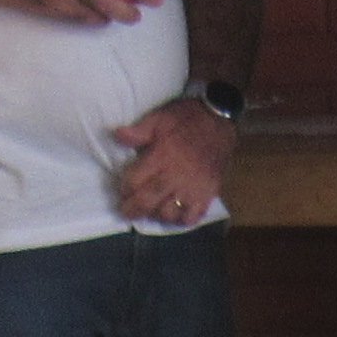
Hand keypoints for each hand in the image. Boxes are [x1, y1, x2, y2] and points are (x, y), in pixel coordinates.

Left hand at [111, 94, 234, 228]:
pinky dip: (181, 220)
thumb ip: (139, 130)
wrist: (220, 120)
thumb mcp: (160, 117)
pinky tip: (176, 214)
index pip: (134, 181)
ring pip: (168, 213)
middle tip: (127, 212)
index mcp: (161, 156)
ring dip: (156, 214)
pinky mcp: (207, 194)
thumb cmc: (187, 118)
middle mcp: (175, 176)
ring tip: (152, 209)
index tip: (123, 189)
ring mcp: (193, 187)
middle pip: (148, 201)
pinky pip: (192, 216)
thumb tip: (117, 135)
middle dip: (133, 209)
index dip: (124, 187)